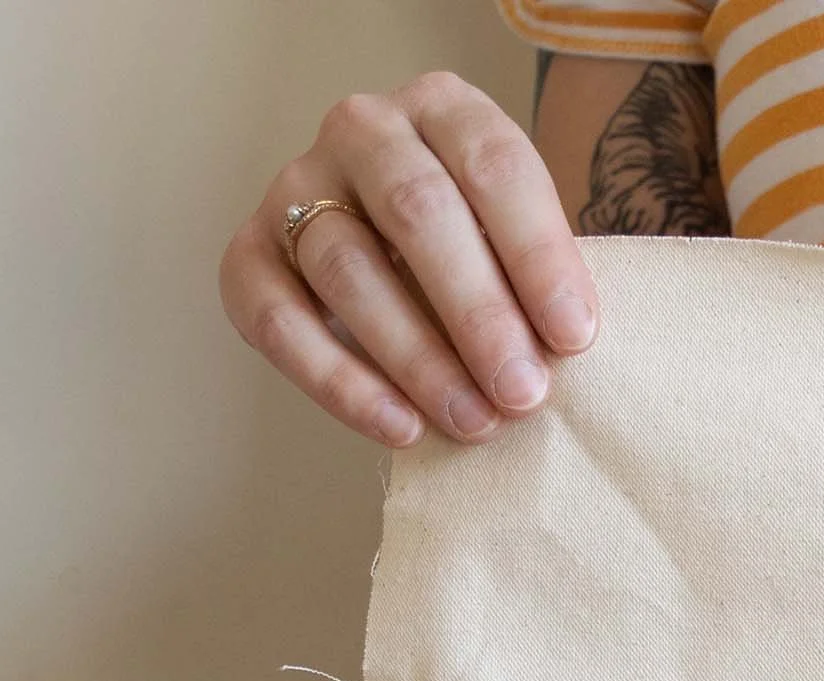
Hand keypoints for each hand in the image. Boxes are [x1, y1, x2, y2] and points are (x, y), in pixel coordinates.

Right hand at [222, 71, 599, 448]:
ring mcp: (296, 186)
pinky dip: (339, 381)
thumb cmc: (485, 263)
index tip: (574, 338)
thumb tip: (566, 347)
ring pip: (347, 268)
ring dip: (417, 358)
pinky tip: (400, 428)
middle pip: (417, 211)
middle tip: (524, 393)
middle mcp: (363, 131)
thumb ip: (544, 281)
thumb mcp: (523, 250)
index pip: (494, 166)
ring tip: (475, 423)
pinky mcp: (249, 254)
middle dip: (478, 312)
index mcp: (444, 110)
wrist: (401, 272)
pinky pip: (279, 319)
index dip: (538, 254)